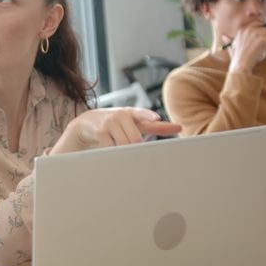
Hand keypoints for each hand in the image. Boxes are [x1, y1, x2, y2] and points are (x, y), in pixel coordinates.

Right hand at [50, 108, 182, 154]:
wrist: (87, 123)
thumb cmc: (115, 124)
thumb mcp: (134, 122)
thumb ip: (154, 126)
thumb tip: (179, 127)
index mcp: (132, 113)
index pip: (142, 114)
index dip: (149, 116)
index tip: (156, 117)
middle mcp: (121, 115)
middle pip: (135, 139)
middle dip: (135, 148)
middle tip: (132, 152)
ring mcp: (110, 122)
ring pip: (123, 145)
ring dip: (122, 151)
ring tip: (116, 146)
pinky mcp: (100, 131)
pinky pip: (110, 147)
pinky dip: (111, 152)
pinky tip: (107, 148)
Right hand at [224, 23, 265, 73]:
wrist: (241, 66)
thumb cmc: (237, 59)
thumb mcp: (231, 47)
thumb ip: (228, 40)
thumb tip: (223, 36)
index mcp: (241, 30)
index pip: (255, 23)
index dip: (261, 28)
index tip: (264, 34)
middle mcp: (248, 30)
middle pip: (263, 26)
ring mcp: (255, 34)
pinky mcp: (262, 40)